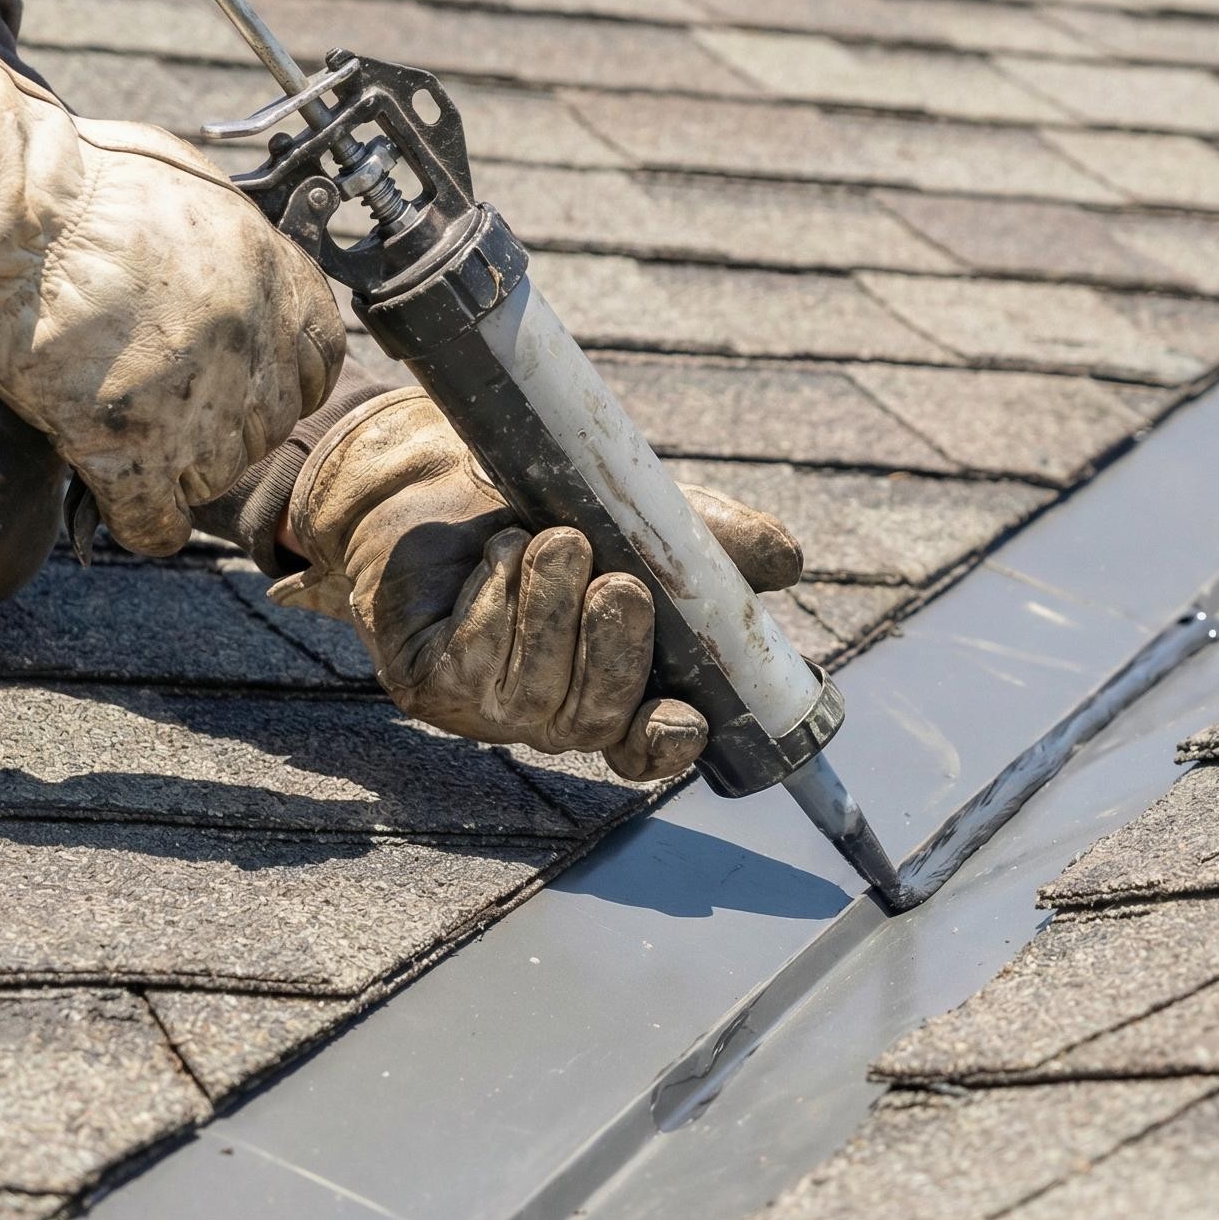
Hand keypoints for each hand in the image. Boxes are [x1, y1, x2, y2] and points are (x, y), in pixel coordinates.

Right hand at [0, 46, 341, 555]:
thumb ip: (233, 239)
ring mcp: (194, 400)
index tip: (246, 380)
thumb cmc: (79, 183)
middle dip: (224, 423)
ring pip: (216, 475)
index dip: (279, 377)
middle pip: (266, 425)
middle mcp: (250, 343)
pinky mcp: (126, 445)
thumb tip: (238, 267)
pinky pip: (156, 521)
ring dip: (181, 468)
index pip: (317, 362)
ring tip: (134, 435)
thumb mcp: (191, 185)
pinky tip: (125, 505)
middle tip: (171, 407)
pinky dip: (143, 522)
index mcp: (273, 277)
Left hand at [269, 390, 801, 780]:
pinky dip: (497, 592)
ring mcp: (490, 708)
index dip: (668, 744)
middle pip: (601, 713)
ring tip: (550, 538)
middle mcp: (554, 713)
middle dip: (615, 645)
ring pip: (538, 684)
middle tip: (615, 577)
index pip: (650, 747)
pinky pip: (477, 659)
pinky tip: (497, 550)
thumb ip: (714, 544)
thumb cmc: (545, 505)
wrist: (439, 472)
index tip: (684, 718)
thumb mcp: (642, 518)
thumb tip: (786, 562)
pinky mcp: (432, 683)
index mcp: (616, 688)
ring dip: (551, 599)